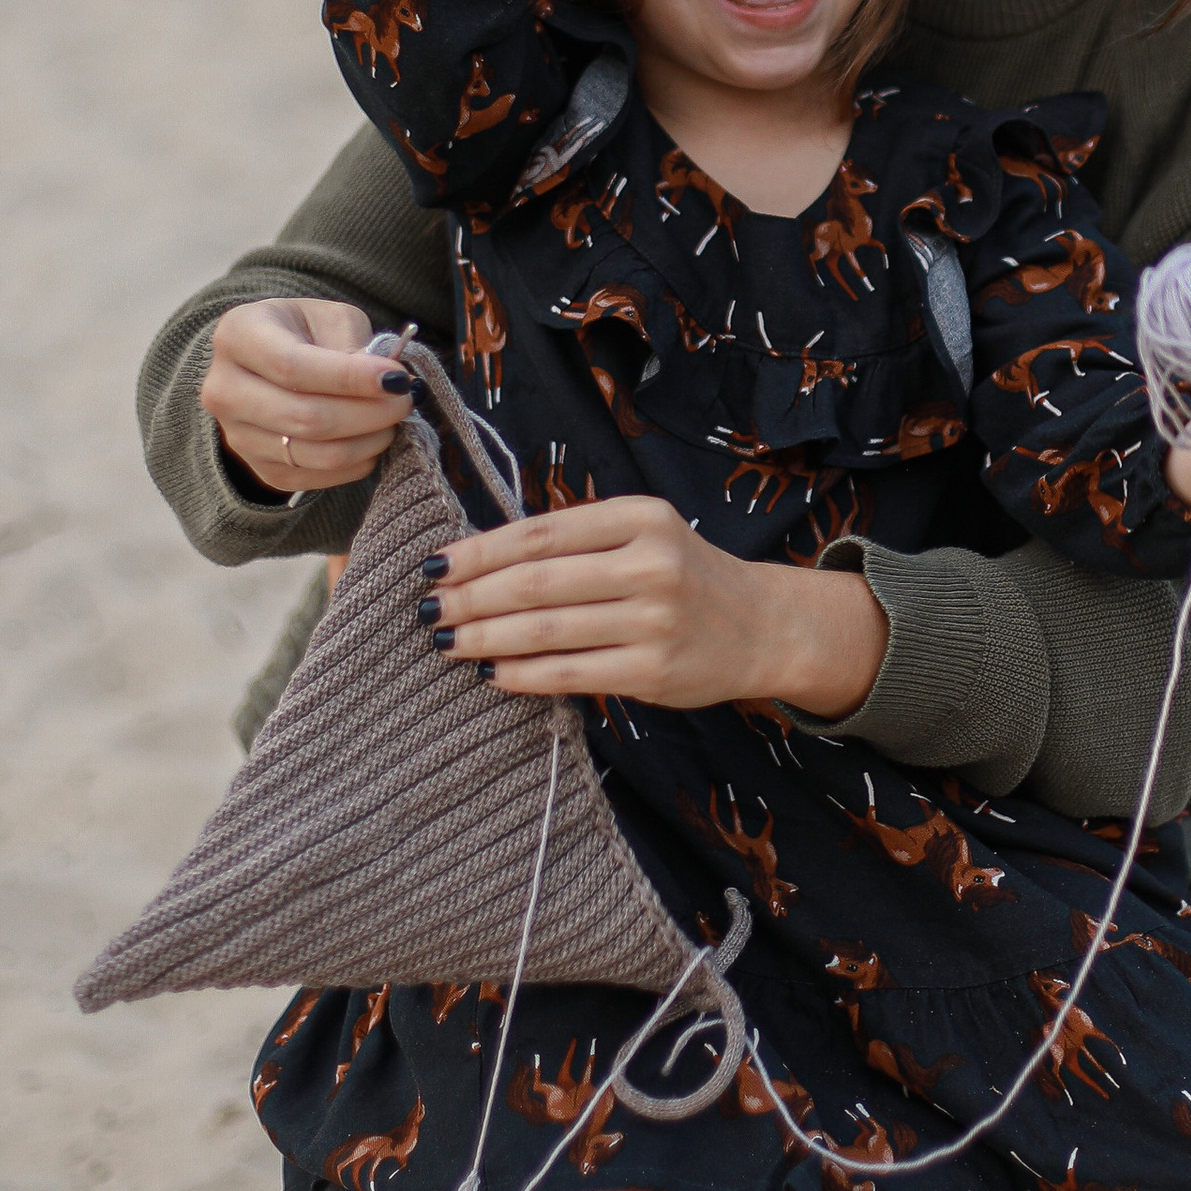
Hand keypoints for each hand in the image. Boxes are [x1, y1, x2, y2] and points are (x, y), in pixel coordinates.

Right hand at [200, 296, 408, 494]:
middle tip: (405, 400)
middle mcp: (224, 390)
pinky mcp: (260, 468)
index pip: (292, 367)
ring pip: (315, 453)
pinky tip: (371, 438)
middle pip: (305, 417)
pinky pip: (317, 477)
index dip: (349, 377)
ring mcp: (237, 436)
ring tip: (393, 419)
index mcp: (238, 336)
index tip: (396, 378)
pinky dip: (357, 462)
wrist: (268, 366)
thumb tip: (386, 383)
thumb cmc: (304, 333)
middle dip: (368, 412)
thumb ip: (353, 344)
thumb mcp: (328, 318)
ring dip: (369, 440)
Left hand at [421, 494, 886, 718]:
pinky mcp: (654, 670)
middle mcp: (650, 563)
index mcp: (640, 517)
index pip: (540, 532)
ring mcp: (654, 619)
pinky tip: (492, 673)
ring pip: (546, 629)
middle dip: (471, 597)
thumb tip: (476, 556)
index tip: (436, 564)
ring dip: (485, 637)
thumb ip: (575, 539)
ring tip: (447, 641)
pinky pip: (570, 674)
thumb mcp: (640, 534)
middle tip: (429, 609)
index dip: (480, 550)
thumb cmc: (682, 576)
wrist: (761, 627)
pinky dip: (521, 674)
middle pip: (536, 581)